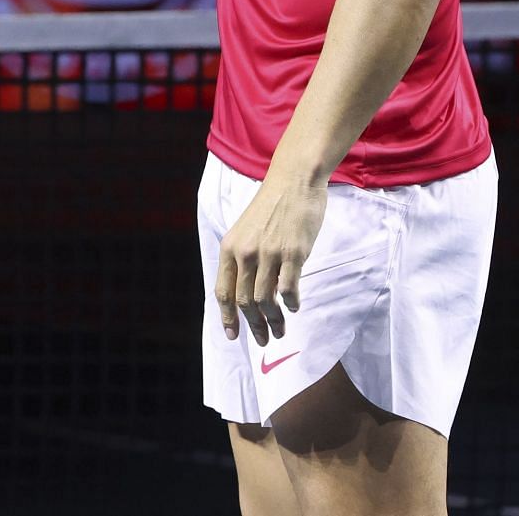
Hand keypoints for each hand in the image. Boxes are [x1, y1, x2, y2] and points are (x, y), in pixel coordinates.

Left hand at [213, 178, 326, 345]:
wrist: (294, 179)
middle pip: (245, 301)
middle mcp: (246, 252)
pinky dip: (291, 303)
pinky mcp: (293, 252)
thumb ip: (244, 259)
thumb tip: (247, 294)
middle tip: (265, 339)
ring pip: (266, 300)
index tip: (233, 336)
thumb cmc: (272, 206)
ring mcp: (269, 253)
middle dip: (254, 326)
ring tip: (281, 330)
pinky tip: (294, 307)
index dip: (228, 317)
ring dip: (274, 321)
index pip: (223, 292)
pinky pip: (289, 288)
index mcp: (230, 247)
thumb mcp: (246, 231)